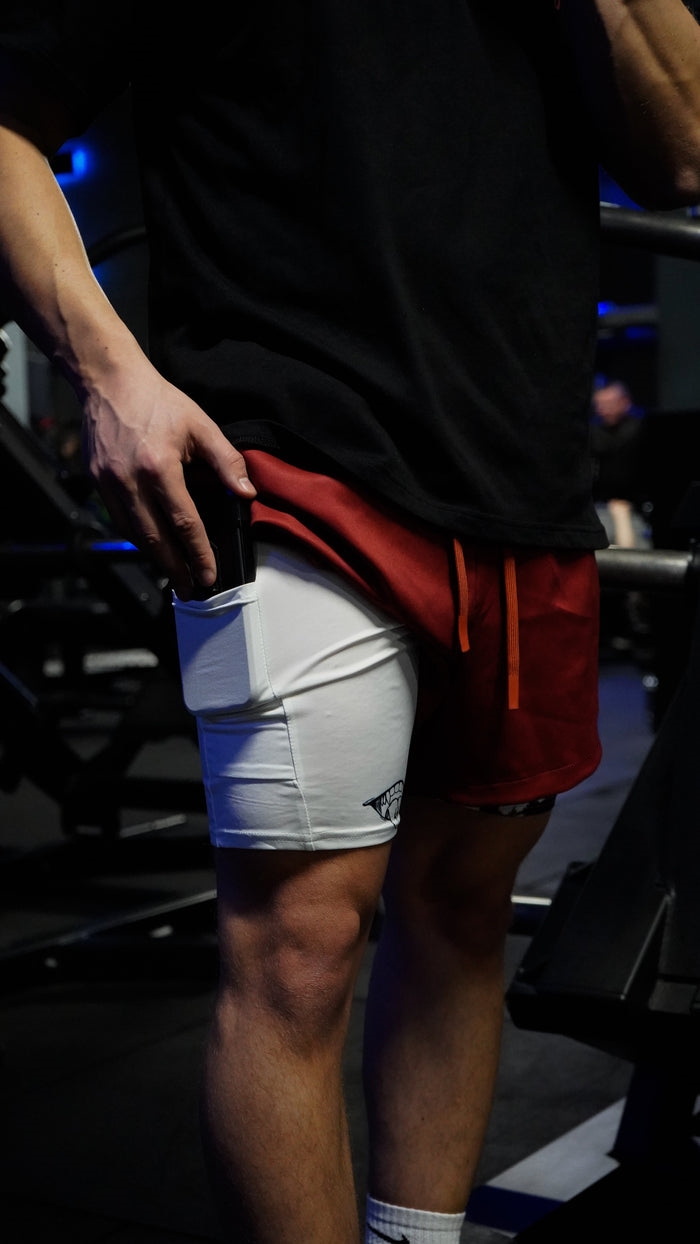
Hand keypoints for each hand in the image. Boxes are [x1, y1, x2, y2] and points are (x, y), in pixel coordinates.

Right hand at [81, 352, 255, 598]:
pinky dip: (136, 538)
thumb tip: (246, 493)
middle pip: (155, 539)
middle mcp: (130, 481)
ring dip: (154, 558)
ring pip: (133, 534)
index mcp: (159, 467)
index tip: (209, 573)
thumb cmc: (157, 401)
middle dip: (175, 568)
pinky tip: (151, 546)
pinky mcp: (96, 481)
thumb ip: (227, 462)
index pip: (184, 523)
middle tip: (190, 588)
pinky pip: (118, 520)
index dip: (198, 553)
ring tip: (173, 574)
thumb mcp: (201, 426)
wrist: (109, 381)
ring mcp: (109, 483)